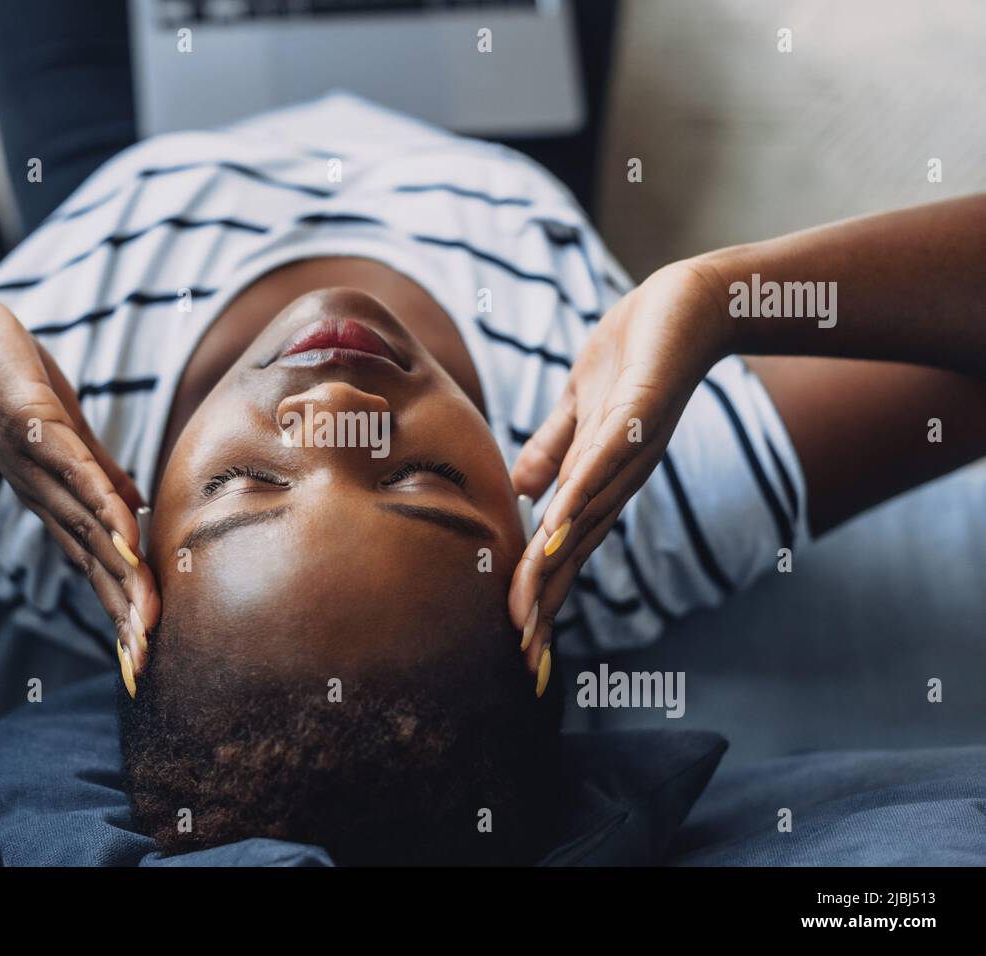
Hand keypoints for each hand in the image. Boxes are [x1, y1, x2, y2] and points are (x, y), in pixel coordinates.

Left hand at [0, 291, 159, 688]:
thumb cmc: (14, 383)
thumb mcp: (68, 435)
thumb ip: (103, 473)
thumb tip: (139, 510)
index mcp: (54, 499)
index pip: (95, 562)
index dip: (119, 607)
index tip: (142, 656)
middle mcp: (43, 495)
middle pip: (91, 563)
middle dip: (119, 613)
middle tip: (143, 663)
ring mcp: (38, 467)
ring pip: (87, 529)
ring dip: (117, 576)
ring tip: (144, 618)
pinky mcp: (37, 429)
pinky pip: (77, 476)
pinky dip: (103, 509)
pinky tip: (128, 539)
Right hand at [507, 260, 732, 681]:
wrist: (692, 300)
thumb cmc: (634, 351)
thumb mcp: (577, 406)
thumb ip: (552, 449)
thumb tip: (521, 495)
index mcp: (600, 479)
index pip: (564, 548)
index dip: (542, 597)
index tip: (521, 650)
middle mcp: (619, 478)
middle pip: (574, 552)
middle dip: (548, 610)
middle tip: (526, 667)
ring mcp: (631, 450)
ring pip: (583, 520)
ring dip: (552, 571)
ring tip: (525, 620)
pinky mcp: (639, 412)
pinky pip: (601, 463)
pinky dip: (575, 501)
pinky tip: (550, 533)